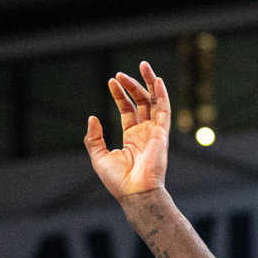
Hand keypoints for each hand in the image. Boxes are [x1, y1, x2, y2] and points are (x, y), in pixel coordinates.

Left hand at [84, 63, 169, 198]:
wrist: (135, 192)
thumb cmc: (118, 181)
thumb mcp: (99, 157)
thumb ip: (94, 138)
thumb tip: (92, 117)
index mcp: (132, 138)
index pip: (128, 110)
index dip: (120, 95)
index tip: (112, 82)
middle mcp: (145, 133)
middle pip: (142, 102)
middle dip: (133, 85)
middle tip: (121, 73)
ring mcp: (155, 132)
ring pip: (155, 101)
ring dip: (149, 83)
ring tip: (143, 65)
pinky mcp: (162, 133)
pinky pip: (165, 110)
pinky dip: (162, 94)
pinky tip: (157, 80)